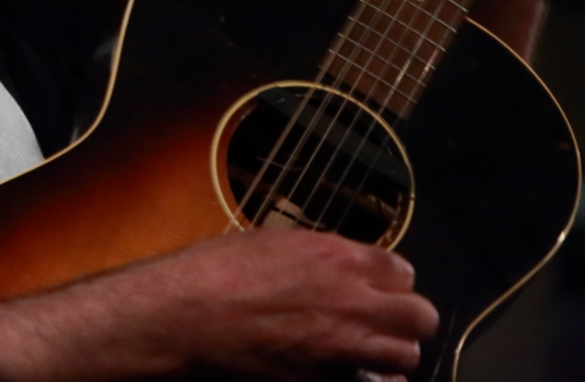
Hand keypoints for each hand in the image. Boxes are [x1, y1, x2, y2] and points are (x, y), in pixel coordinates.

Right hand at [107, 228, 437, 381]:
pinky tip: (349, 370)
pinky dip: (367, 378)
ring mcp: (344, 346)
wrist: (189, 314)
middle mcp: (353, 301)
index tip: (377, 285)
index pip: (404, 272)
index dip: (390, 280)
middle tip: (383, 319)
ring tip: (368, 348)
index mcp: (340, 258)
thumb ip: (321, 254)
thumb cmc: (217, 271)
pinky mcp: (327, 380)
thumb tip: (341, 264)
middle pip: (420, 316)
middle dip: (405, 318)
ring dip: (391, 351)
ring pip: (406, 356)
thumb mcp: (273, 241)